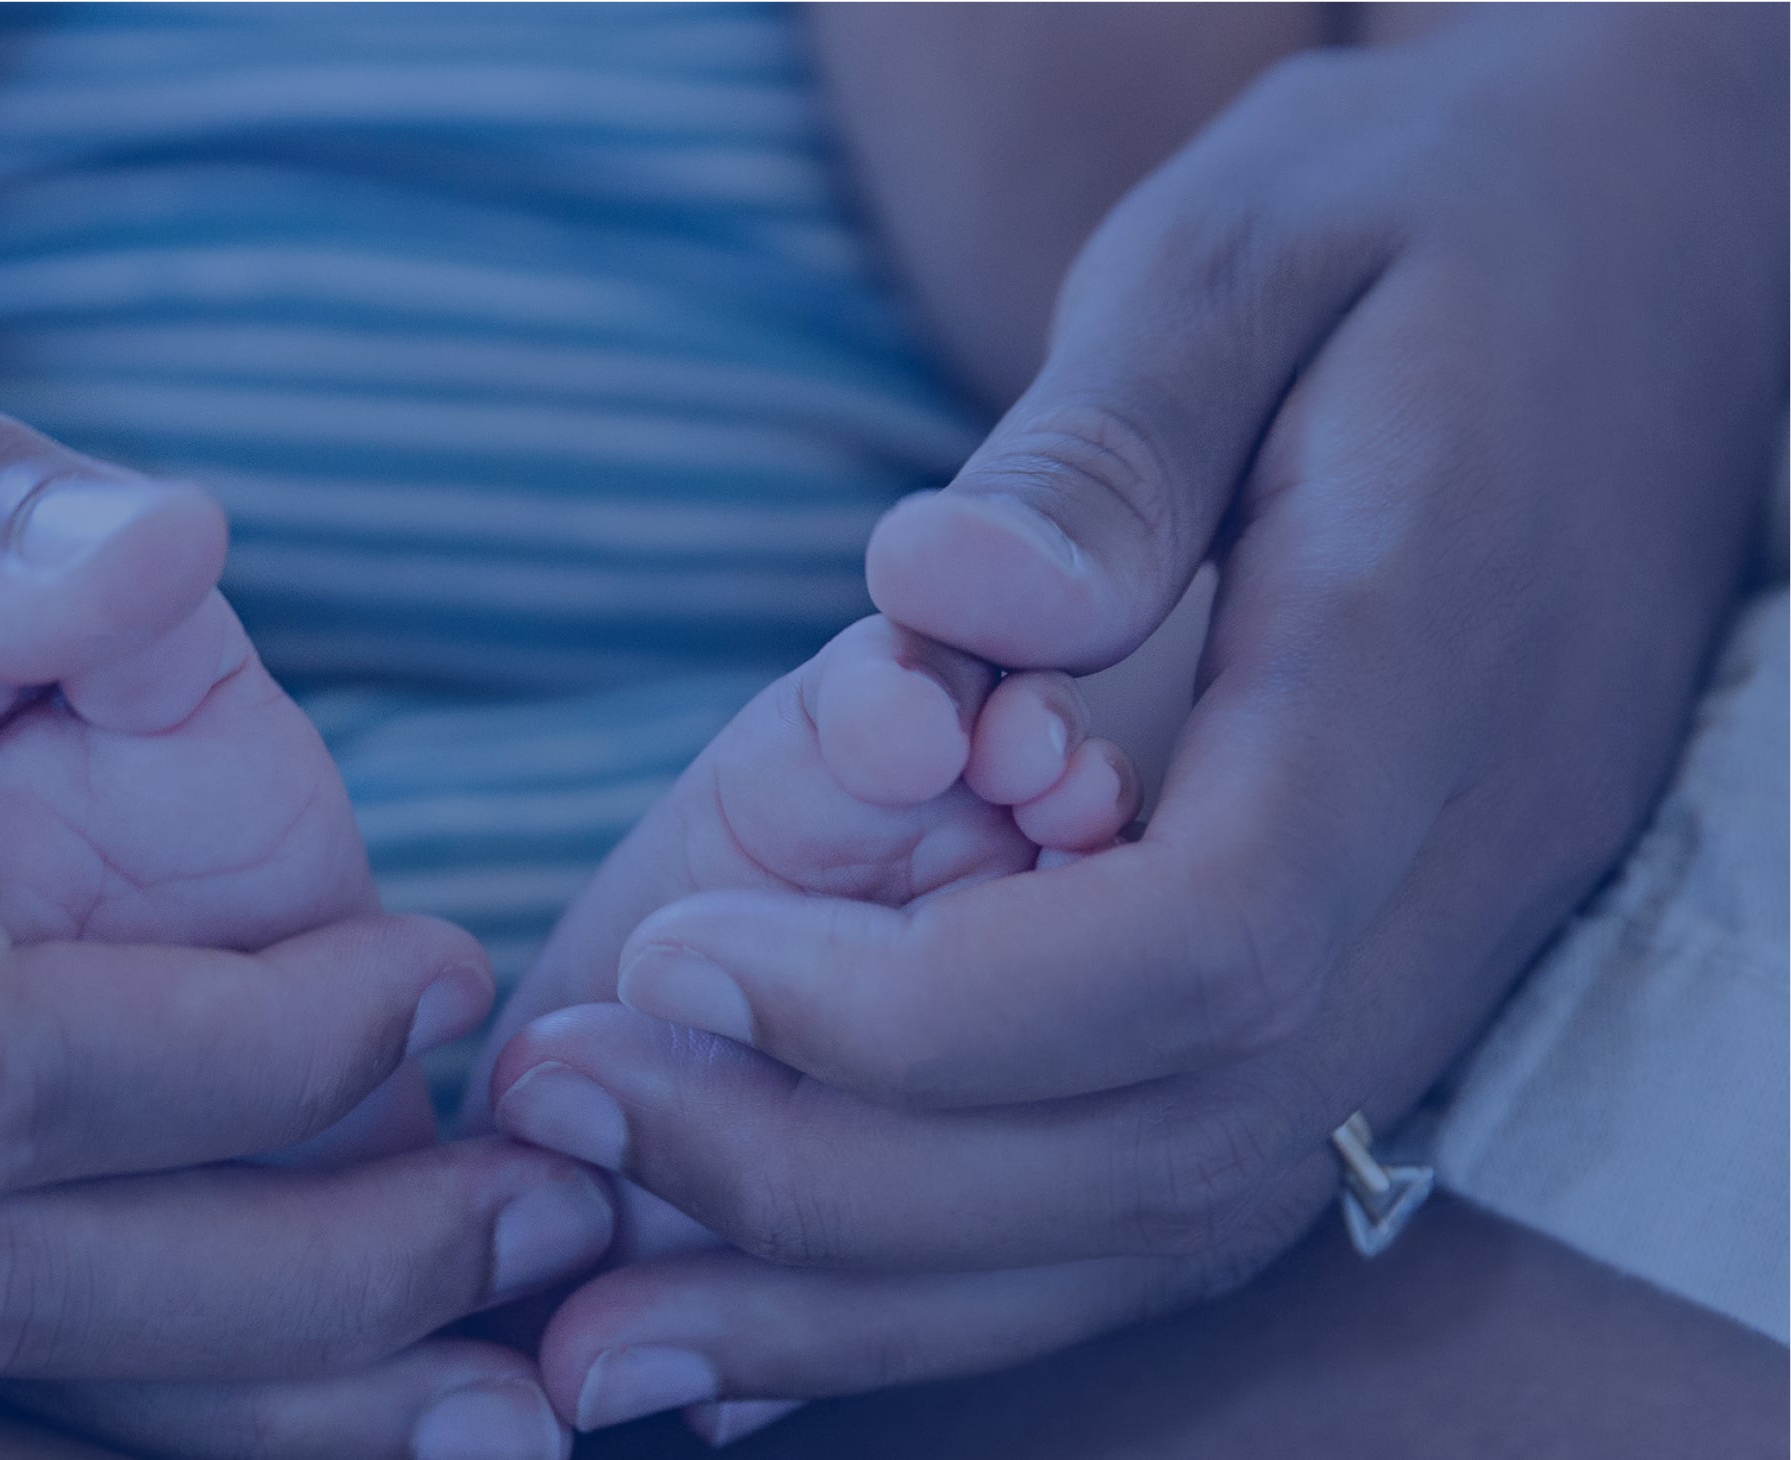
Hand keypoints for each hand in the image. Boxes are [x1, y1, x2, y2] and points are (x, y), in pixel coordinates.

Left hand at [486, 6, 1784, 1437]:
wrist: (1647, 258)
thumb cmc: (1425, 220)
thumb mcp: (1258, 243)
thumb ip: (1115, 436)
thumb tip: (944, 593)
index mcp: (1421, 672)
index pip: (1194, 950)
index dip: (920, 1013)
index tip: (679, 974)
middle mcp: (1456, 870)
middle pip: (1159, 1141)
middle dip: (842, 1181)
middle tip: (574, 1131)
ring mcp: (1440, 954)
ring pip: (1172, 1217)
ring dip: (880, 1295)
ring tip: (611, 1331)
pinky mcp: (1378, 980)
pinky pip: (1186, 1189)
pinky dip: (973, 1273)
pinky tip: (784, 1301)